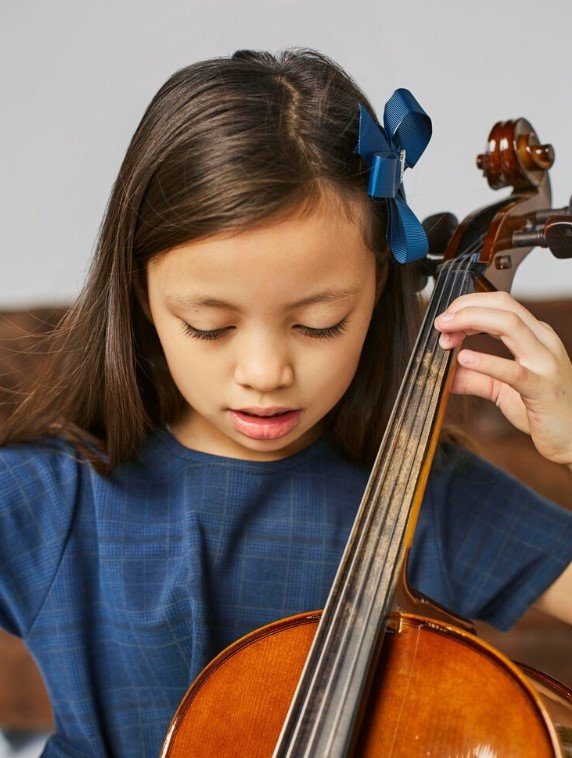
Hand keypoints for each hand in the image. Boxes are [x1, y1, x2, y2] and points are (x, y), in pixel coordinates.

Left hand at [434, 291, 571, 468]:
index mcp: (536, 337)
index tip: (445, 322)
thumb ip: (476, 380)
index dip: (469, 306)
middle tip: (441, 322)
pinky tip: (464, 359)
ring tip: (447, 333)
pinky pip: (513, 370)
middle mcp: (543, 342)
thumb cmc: (546, 411)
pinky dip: (486, 362)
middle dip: (467, 308)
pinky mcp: (542, 389)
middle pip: (504, 306)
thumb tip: (447, 375)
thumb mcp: (504, 390)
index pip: (501, 305)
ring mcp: (545, 363)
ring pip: (510, 324)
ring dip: (472, 322)